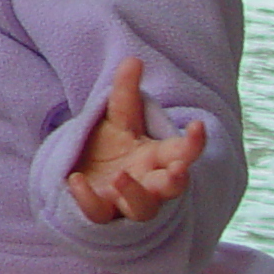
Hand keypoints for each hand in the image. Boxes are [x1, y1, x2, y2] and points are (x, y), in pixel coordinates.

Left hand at [67, 58, 205, 223]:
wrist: (82, 174)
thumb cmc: (110, 148)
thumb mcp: (118, 119)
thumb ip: (125, 94)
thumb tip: (133, 59)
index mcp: (159, 157)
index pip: (184, 152)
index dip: (194, 142)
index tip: (197, 125)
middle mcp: (149, 182)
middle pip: (173, 187)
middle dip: (178, 180)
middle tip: (178, 171)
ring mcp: (127, 202)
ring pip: (143, 208)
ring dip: (135, 194)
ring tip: (120, 177)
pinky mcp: (102, 213)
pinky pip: (99, 213)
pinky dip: (88, 199)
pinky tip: (76, 180)